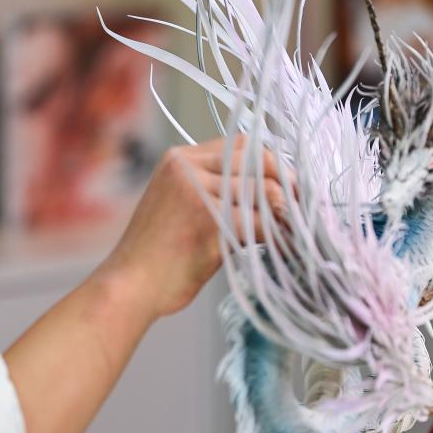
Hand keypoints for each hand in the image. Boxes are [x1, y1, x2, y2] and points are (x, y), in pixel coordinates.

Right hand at [102, 135, 288, 318]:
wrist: (128, 287)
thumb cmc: (155, 257)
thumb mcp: (180, 209)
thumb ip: (214, 192)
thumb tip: (269, 194)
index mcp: (179, 159)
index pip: (241, 145)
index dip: (272, 164)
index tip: (290, 187)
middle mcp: (186, 167)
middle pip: (258, 160)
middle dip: (287, 184)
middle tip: (305, 209)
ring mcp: (196, 191)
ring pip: (264, 192)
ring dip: (287, 214)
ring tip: (299, 233)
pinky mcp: (208, 220)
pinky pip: (260, 222)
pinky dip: (280, 237)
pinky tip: (287, 250)